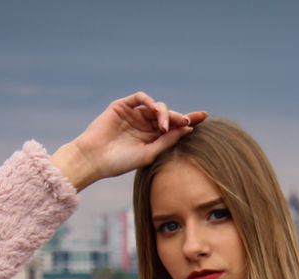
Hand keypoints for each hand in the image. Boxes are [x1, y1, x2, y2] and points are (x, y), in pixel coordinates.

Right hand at [51, 92, 207, 190]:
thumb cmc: (120, 162)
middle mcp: (145, 124)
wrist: (94, 159)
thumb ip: (167, 141)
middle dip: (179, 117)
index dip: (189, 120)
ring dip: (165, 113)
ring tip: (164, 125)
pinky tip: (155, 110)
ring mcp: (134, 114)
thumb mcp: (149, 154)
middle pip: (168, 115)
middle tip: (187, 121)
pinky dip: (150, 101)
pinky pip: (141, 97)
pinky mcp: (123, 106)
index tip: (204, 117)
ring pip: (157, 106)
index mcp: (152, 137)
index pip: (174, 126)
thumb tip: (188, 129)